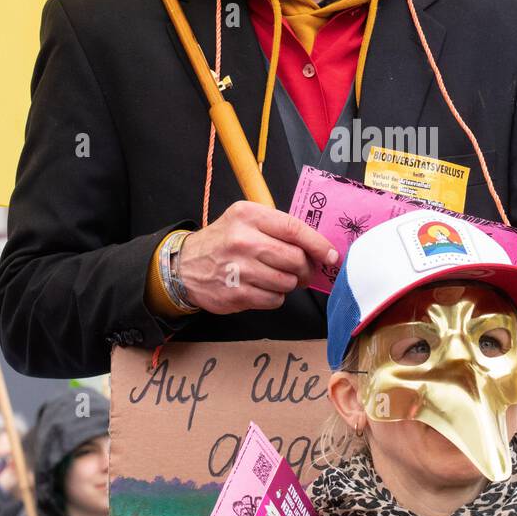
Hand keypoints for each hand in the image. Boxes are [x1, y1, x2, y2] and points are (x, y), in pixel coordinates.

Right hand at [179, 203, 337, 314]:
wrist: (185, 266)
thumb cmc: (224, 241)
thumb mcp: (245, 220)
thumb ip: (278, 227)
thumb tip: (318, 246)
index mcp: (249, 216)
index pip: (294, 229)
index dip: (318, 244)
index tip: (331, 255)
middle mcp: (243, 240)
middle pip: (295, 258)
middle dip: (305, 268)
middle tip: (304, 271)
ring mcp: (238, 269)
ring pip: (287, 281)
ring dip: (289, 283)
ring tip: (277, 277)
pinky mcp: (236, 293)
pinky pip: (274, 299)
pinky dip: (275, 296)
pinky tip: (263, 288)